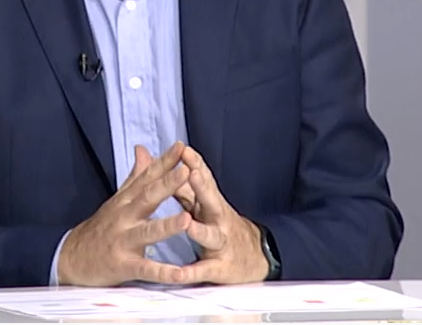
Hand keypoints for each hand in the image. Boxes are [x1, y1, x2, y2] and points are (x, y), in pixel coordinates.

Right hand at [57, 141, 192, 285]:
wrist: (73, 258)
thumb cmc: (103, 227)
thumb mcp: (119, 199)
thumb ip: (135, 176)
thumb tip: (143, 148)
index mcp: (126, 200)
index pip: (147, 177)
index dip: (164, 162)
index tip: (181, 146)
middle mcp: (125, 217)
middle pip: (147, 198)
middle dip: (167, 185)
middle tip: (186, 171)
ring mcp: (123, 241)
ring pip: (148, 232)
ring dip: (167, 226)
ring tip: (187, 219)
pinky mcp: (123, 265)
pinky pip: (146, 269)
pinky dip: (163, 272)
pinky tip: (181, 273)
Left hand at [174, 146, 269, 284]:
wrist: (255, 256)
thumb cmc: (219, 225)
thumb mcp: (204, 204)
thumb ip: (184, 185)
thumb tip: (167, 162)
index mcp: (210, 202)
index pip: (204, 179)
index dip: (194, 164)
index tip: (182, 148)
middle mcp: (218, 219)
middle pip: (210, 201)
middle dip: (202, 187)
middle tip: (192, 173)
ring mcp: (220, 243)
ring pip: (210, 235)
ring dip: (199, 230)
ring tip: (187, 224)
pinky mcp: (219, 268)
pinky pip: (204, 270)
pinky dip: (192, 272)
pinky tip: (180, 273)